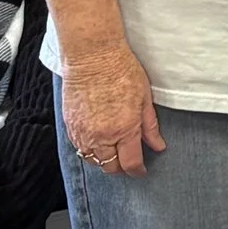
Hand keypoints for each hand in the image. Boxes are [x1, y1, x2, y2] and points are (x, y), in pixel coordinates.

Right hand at [62, 43, 164, 176]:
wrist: (92, 57)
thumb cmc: (121, 71)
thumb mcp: (145, 98)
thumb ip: (150, 126)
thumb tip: (158, 146)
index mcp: (123, 129)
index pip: (130, 163)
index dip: (137, 171)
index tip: (141, 171)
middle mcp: (101, 135)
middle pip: (110, 167)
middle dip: (121, 168)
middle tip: (129, 162)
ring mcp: (82, 133)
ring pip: (93, 161)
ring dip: (104, 161)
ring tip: (115, 153)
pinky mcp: (70, 126)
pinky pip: (79, 148)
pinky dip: (89, 150)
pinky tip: (98, 143)